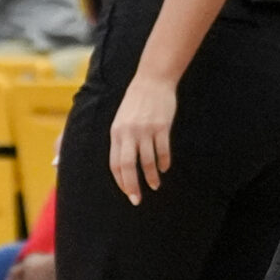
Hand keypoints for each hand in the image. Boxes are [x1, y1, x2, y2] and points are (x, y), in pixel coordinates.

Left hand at [109, 73, 175, 203]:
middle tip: (137, 200)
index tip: (127, 193)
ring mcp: (145, 130)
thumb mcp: (121, 120)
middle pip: (127, 166)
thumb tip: (120, 165)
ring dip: (151, 177)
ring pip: (147, 161)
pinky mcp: (161, 126)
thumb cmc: (136, 103)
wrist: (152, 80)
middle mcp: (129, 133)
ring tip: (155, 185)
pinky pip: (163, 151)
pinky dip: (164, 162)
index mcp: (116, 132)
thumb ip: (120, 140)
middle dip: (132, 186)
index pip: (115, 164)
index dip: (121, 181)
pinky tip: (164, 168)